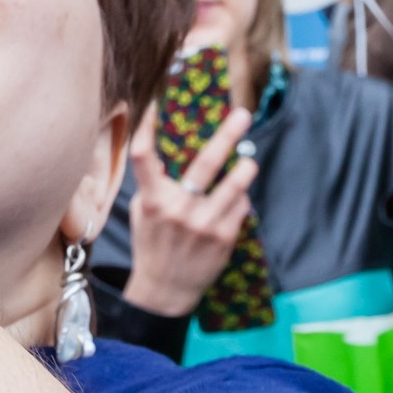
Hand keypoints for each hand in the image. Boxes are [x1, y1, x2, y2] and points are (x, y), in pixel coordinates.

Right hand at [124, 115, 257, 316]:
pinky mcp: (224, 238)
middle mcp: (178, 209)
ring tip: (249, 161)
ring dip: (245, 169)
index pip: (143, 157)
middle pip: (205, 164)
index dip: (147, 128)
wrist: (166, 289)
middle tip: (243, 115)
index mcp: (152, 199)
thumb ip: (154, 185)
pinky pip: (240, 207)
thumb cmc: (153, 242)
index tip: (155, 103)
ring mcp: (203, 224)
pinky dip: (239, 199)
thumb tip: (166, 154)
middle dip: (226, 136)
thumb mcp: (143, 211)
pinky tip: (234, 200)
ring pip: (234, 186)